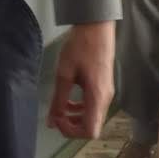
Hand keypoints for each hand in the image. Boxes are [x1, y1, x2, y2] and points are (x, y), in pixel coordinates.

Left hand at [48, 20, 115, 139]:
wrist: (97, 26)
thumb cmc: (81, 46)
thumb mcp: (64, 74)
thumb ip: (58, 100)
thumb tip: (51, 122)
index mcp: (97, 96)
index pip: (90, 131)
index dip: (71, 131)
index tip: (58, 118)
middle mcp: (105, 98)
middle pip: (92, 127)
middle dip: (72, 126)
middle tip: (57, 114)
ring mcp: (107, 92)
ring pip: (93, 117)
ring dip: (76, 118)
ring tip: (61, 107)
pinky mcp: (105, 85)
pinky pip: (94, 106)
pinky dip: (82, 108)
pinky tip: (70, 98)